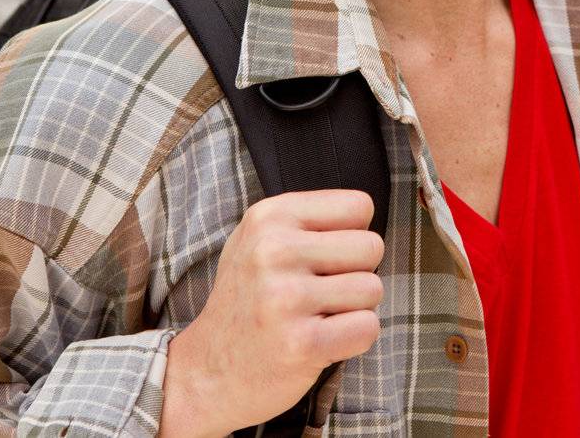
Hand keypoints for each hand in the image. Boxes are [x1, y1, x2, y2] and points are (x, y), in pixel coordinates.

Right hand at [160, 190, 384, 437]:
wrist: (206, 373)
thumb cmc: (248, 302)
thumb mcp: (258, 241)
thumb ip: (308, 219)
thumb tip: (365, 213)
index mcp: (269, 217)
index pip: (359, 207)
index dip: (352, 235)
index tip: (323, 259)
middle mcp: (274, 251)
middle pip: (372, 247)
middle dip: (356, 273)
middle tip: (320, 294)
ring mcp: (285, 298)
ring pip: (373, 288)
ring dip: (354, 309)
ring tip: (315, 318)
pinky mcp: (300, 343)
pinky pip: (368, 327)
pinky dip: (354, 339)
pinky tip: (321, 342)